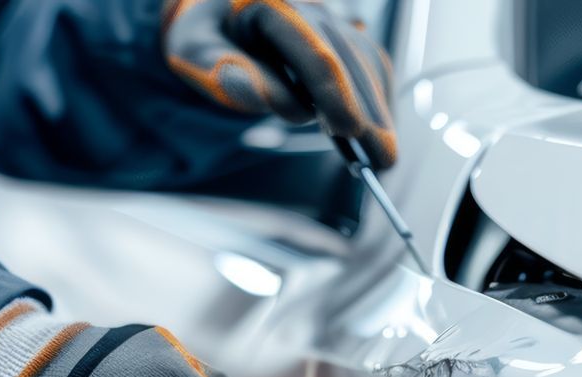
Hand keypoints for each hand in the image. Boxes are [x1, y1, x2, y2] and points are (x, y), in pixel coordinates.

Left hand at [163, 0, 397, 168]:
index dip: (335, 93)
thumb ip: (223, 71)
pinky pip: (368, 65)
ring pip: (364, 62)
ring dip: (378, 109)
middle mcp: (308, 6)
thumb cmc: (206, 37)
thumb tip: (259, 96)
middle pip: (348, 60)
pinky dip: (377, 97)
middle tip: (382, 157)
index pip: (313, 52)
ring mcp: (328, 19)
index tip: (349, 129)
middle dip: (368, 110)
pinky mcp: (340, 38)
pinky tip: (379, 129)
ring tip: (384, 154)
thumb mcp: (196, 51)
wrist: (218, 18)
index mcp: (271, 4)